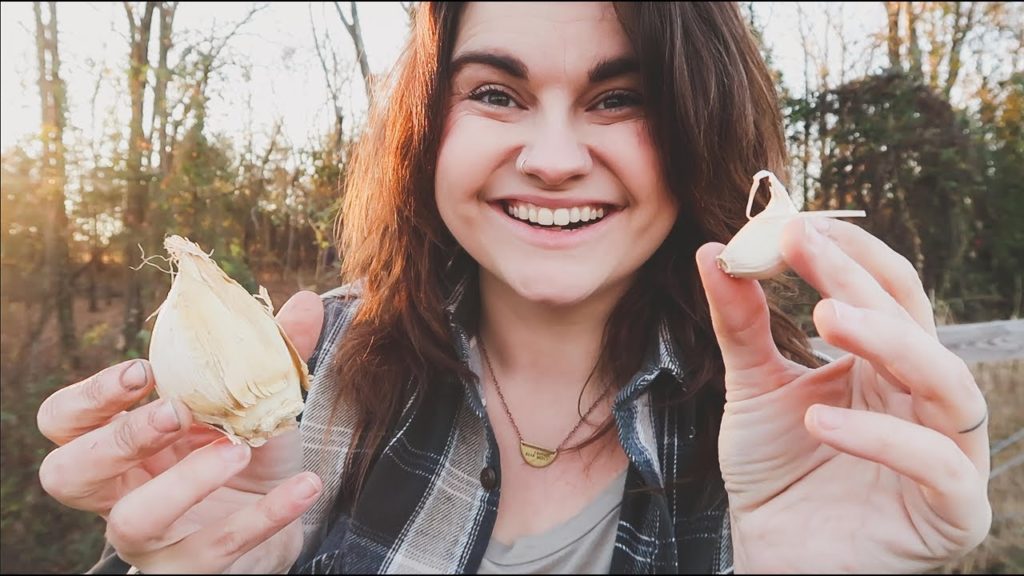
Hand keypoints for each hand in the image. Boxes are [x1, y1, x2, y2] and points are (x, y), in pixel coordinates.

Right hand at [37, 291, 325, 573]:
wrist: (282, 521)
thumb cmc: (248, 457)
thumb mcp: (257, 403)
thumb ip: (271, 356)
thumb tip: (306, 302)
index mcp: (121, 446)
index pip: (64, 422)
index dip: (89, 397)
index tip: (143, 372)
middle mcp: (120, 494)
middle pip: (69, 473)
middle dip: (119, 436)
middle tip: (175, 411)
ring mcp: (153, 541)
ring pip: (133, 521)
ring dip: (184, 481)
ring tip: (238, 450)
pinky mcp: (193, 571)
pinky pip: (220, 548)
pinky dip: (266, 514)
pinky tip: (304, 485)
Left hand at [696, 217, 990, 572]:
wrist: (770, 553)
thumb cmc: (774, 473)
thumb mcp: (752, 389)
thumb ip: (741, 326)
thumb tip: (714, 251)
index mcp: (887, 367)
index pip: (886, 293)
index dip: (846, 255)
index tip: (791, 224)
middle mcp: (923, 401)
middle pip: (914, 324)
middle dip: (859, 282)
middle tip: (802, 248)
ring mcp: (946, 455)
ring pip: (948, 384)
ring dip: (889, 342)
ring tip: (823, 320)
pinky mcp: (950, 512)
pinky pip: (938, 466)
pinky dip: (882, 439)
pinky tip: (819, 422)